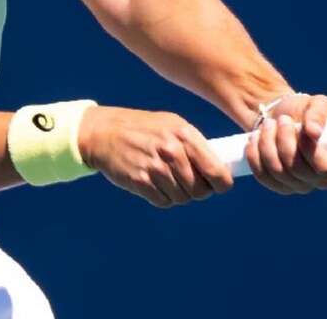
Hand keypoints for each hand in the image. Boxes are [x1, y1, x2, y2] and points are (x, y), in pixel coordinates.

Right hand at [78, 105, 234, 207]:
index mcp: (185, 134)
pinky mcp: (140, 181)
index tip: (220, 185)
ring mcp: (155, 167)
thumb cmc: (144, 129)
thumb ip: (194, 144)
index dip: (222, 183)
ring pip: (182, 198)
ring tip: (170, 181)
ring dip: (179, 194)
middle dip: (199, 191)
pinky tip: (156, 185)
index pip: (216, 170)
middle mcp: (172, 151)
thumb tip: (219, 168)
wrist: (105, 133)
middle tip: (191, 184)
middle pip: (200, 189)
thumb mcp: (172, 125)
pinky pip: (163, 202)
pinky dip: (163, 198)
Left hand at [244, 92, 326, 194]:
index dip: (310, 150)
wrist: (280, 118)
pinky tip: (255, 139)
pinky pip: (263, 176)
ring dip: (268, 144)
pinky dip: (255, 155)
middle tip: (281, 120)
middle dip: (284, 141)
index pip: (326, 168)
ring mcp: (301, 186)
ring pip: (278, 171)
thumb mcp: (316, 103)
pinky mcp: (280, 187)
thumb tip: (314, 132)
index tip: (299, 128)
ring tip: (268, 125)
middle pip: (297, 170)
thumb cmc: (304, 110)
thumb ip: (319, 113)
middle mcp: (323, 180)